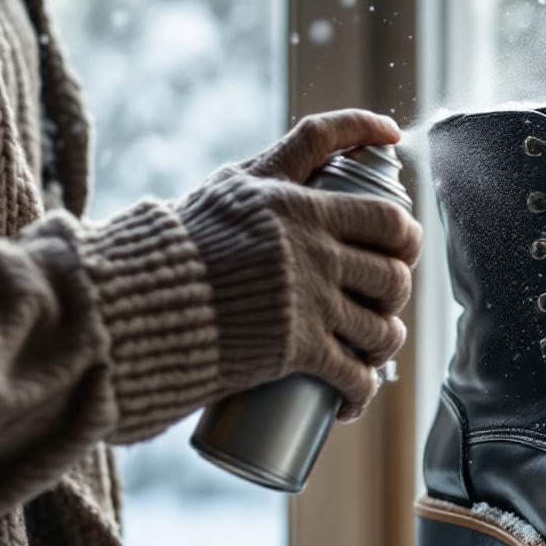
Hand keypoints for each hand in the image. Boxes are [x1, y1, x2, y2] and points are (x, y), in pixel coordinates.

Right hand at [178, 110, 422, 417]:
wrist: (135, 297)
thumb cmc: (178, 240)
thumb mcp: (231, 184)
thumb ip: (276, 164)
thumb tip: (314, 146)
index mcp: (302, 206)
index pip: (384, 212)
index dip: (406, 228)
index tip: (409, 235)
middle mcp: (314, 250)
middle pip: (394, 270)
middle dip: (399, 287)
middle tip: (382, 297)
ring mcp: (309, 300)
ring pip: (384, 325)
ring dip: (388, 341)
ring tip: (372, 348)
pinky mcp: (296, 348)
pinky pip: (354, 375)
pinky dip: (361, 392)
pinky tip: (353, 400)